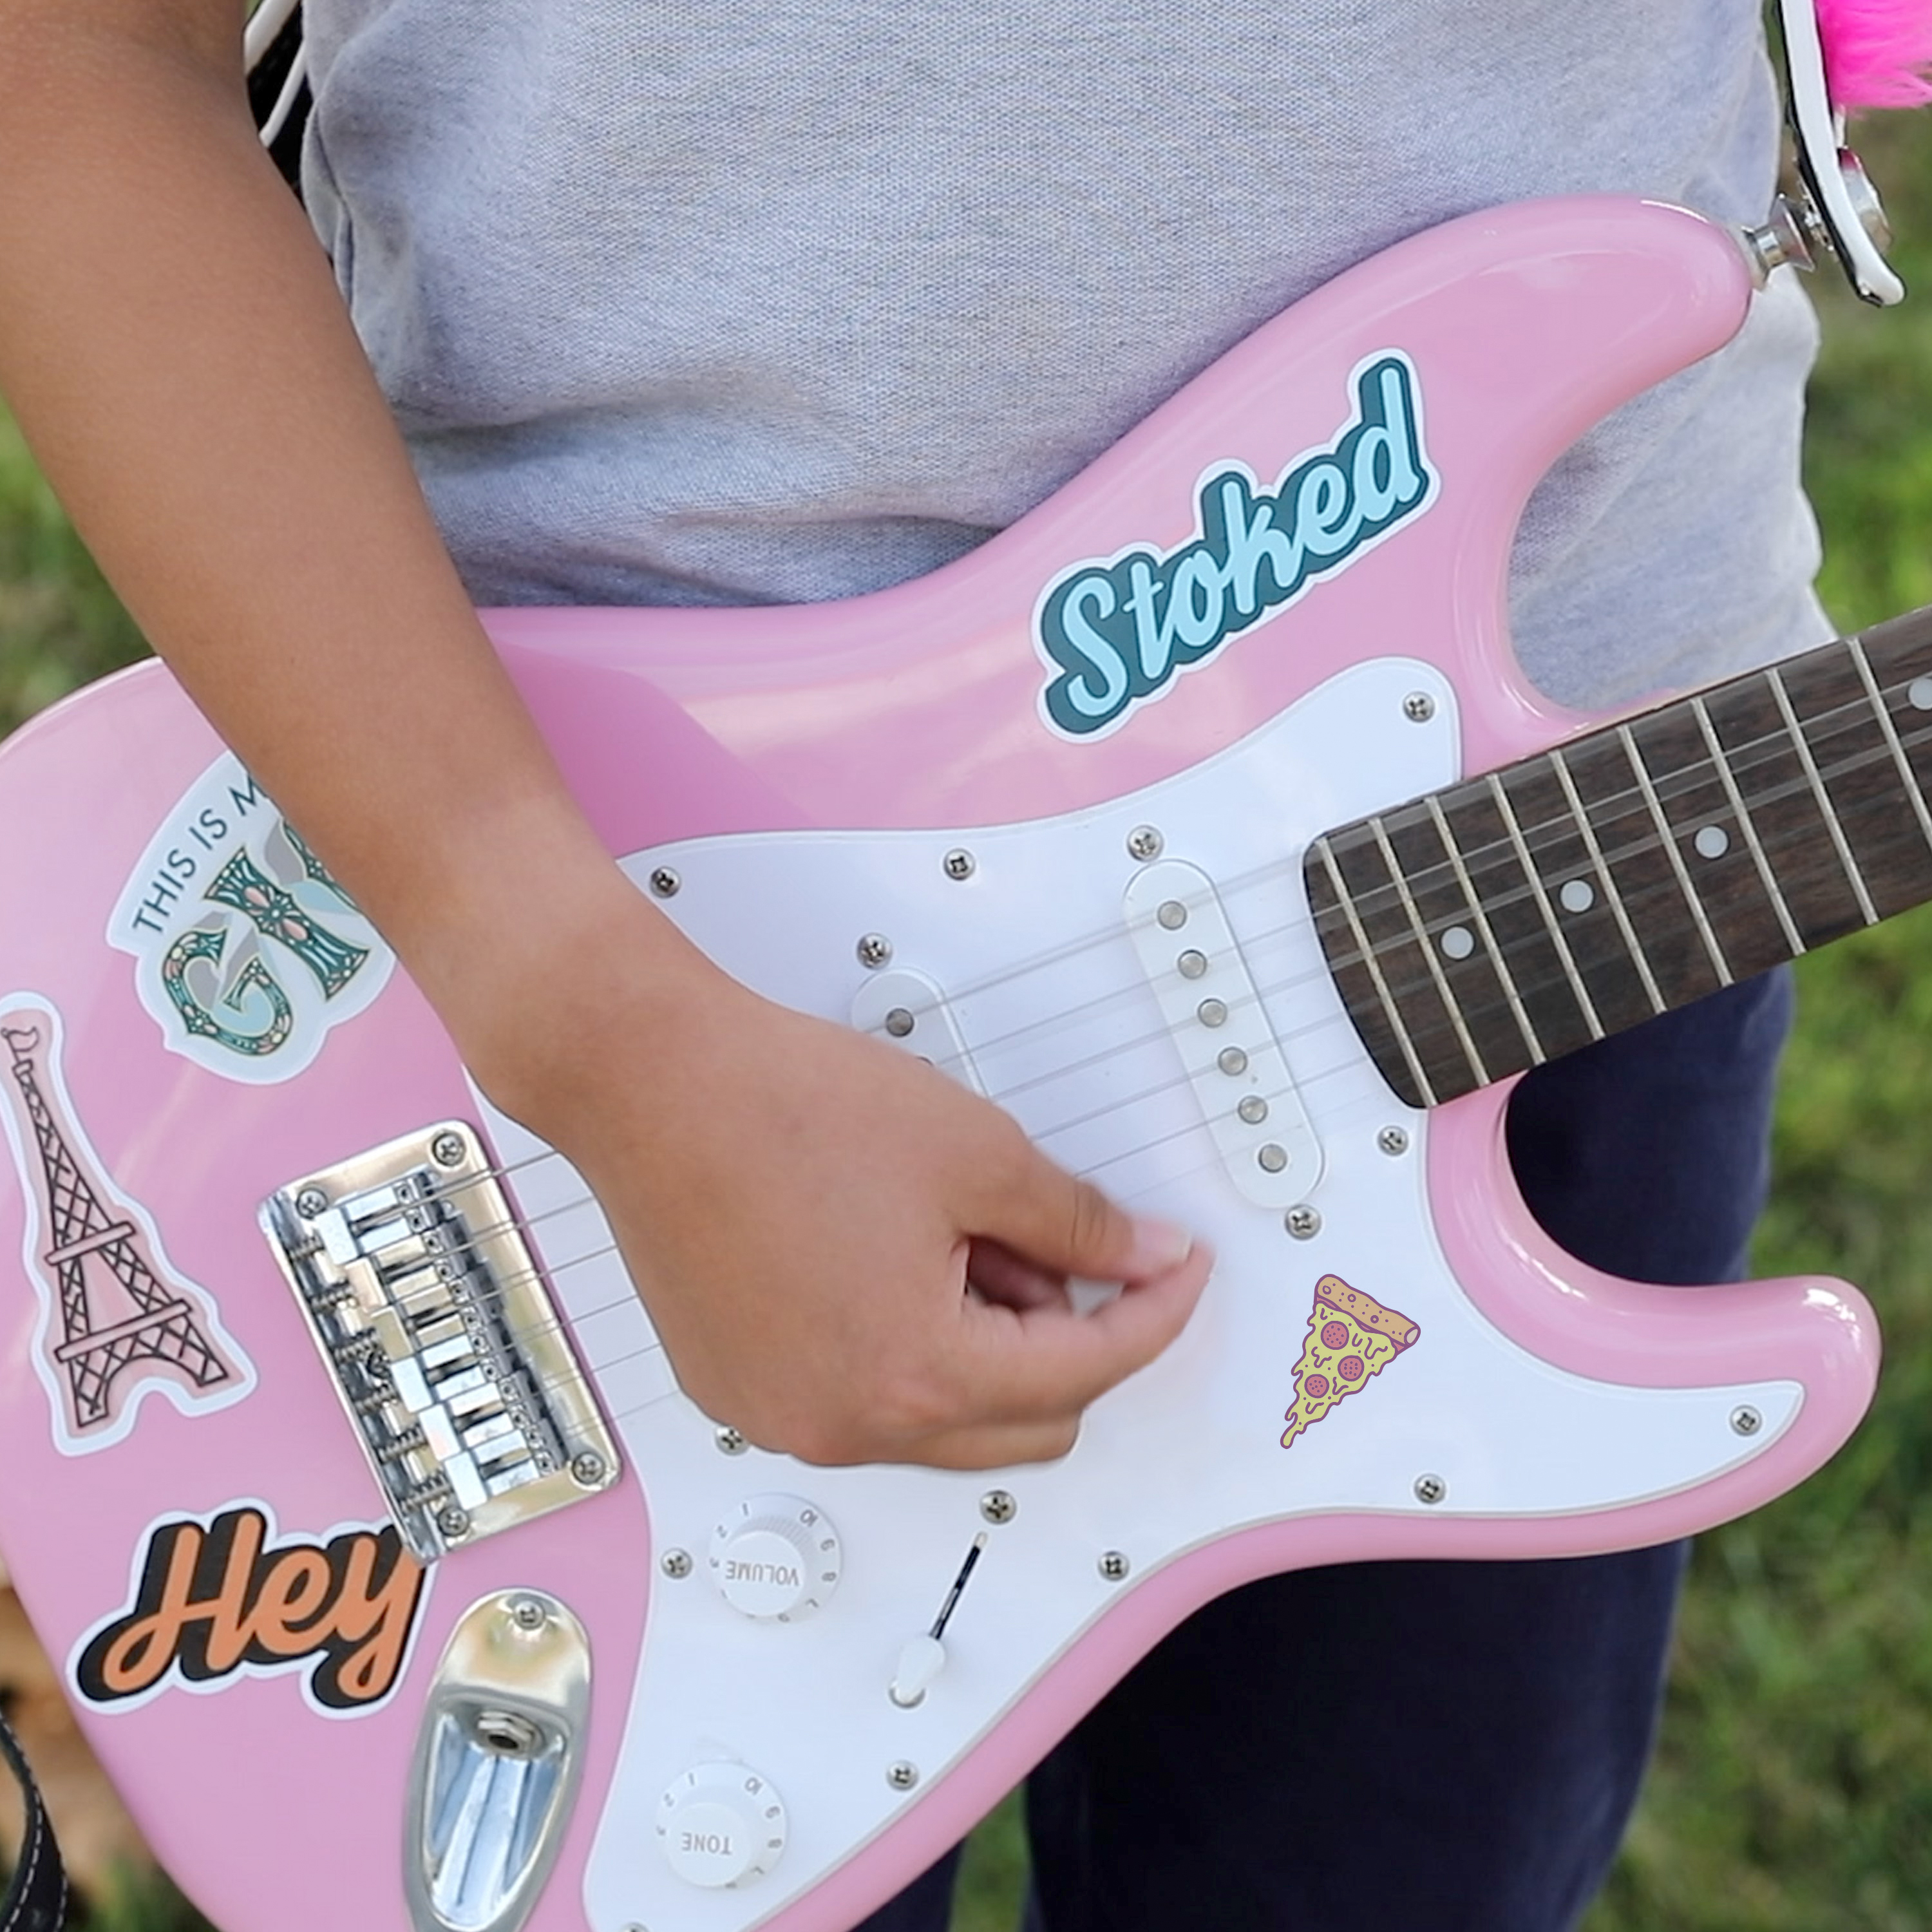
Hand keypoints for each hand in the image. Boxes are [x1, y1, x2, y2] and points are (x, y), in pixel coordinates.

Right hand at [477, 912, 1211, 1470]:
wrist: (650, 1082)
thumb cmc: (791, 1108)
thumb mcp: (975, 1152)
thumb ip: (1079, 1223)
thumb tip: (1143, 1258)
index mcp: (916, 1378)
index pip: (1083, 1374)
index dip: (1150, 1313)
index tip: (1178, 1268)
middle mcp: (845, 1427)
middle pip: (1019, 1425)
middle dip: (1067, 1342)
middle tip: (1068, 1247)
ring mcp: (781, 1418)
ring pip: (938, 1418)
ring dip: (983, 1345)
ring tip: (966, 1234)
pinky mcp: (738, 1389)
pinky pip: (859, 1399)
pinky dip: (904, 1348)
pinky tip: (895, 1256)